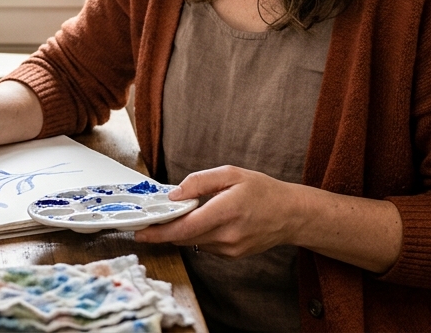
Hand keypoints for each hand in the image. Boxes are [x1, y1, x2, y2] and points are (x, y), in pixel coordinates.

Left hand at [134, 166, 306, 258]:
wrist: (290, 215)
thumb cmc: (262, 191)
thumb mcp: (231, 174)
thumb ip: (199, 182)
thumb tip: (174, 194)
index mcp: (226, 211)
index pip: (184, 227)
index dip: (159, 231)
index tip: (140, 232)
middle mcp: (227, 235)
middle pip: (183, 238)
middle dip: (164, 230)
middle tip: (149, 220)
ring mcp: (230, 249)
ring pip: (192, 242)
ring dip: (181, 231)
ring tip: (179, 215)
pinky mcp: (232, 255)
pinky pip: (204, 245)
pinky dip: (196, 234)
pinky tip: (203, 221)